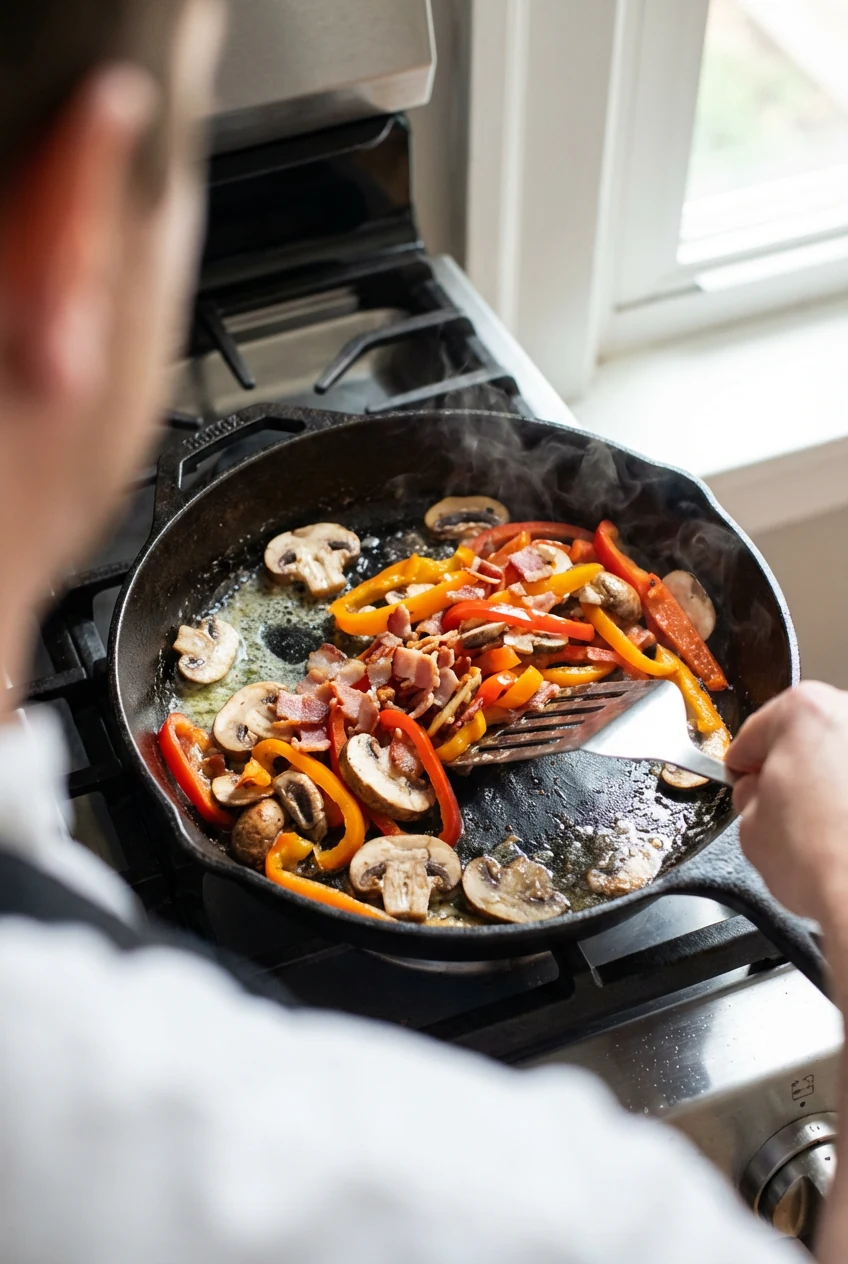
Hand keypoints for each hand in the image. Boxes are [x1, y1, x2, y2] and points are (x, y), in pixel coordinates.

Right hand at [727, 681, 847, 933]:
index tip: (748, 784)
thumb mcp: (750, 828)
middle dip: (795, 772)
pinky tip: (846, 833)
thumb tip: (757, 796)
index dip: (745, 769)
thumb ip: (749, 798)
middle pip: (806, 739)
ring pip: (843, 759)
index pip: (753, 737)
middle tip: (785, 810)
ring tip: (826, 828)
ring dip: (833, 785)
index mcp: (804, 710)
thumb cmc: (822, 859)